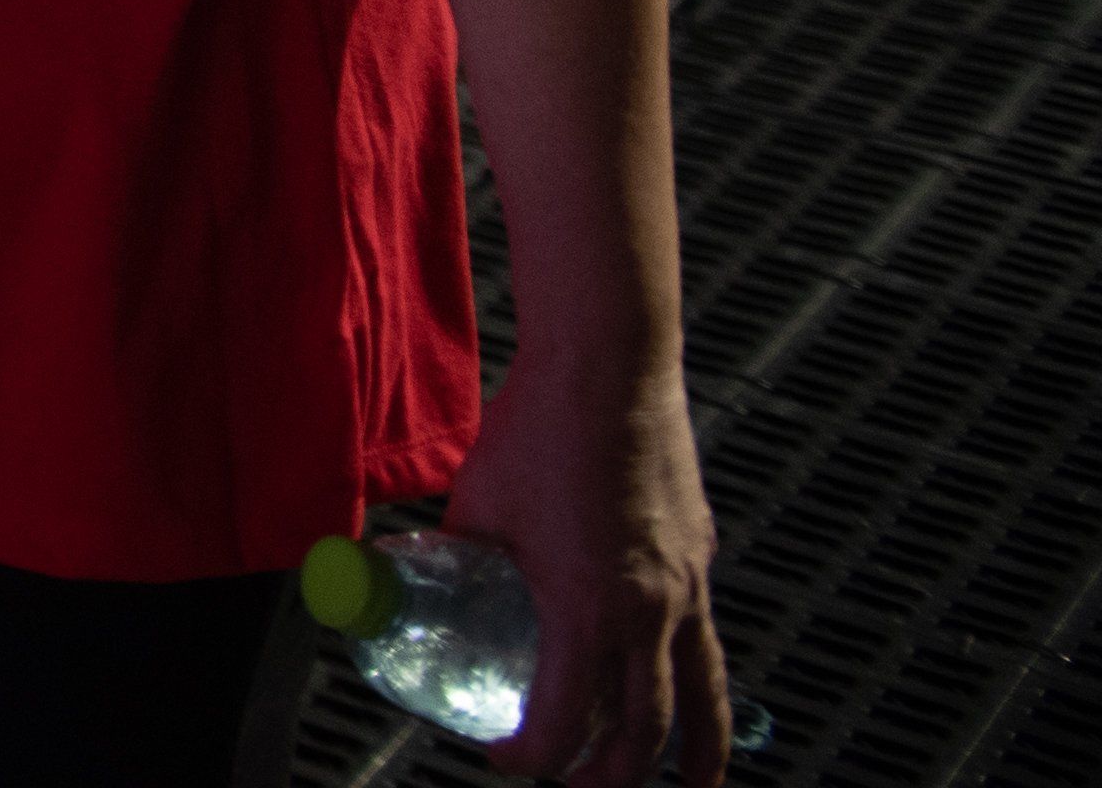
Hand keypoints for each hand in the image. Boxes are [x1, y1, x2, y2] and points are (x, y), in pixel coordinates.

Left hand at [443, 344, 724, 780]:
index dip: (534, 754)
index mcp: (588, 609)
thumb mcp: (476, 507)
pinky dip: (703, 681)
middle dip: (611, 772)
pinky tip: (689, 685)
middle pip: (644, 729)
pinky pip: (708, 642)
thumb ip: (450, 558)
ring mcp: (686, 586)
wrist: (608, 367)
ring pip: (703, 696)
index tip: (507, 760)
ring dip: (696, 753)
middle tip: (579, 783)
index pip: (566, 719)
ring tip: (692, 786)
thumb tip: (405, 581)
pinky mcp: (700, 558)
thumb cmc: (540, 428)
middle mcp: (650, 610)